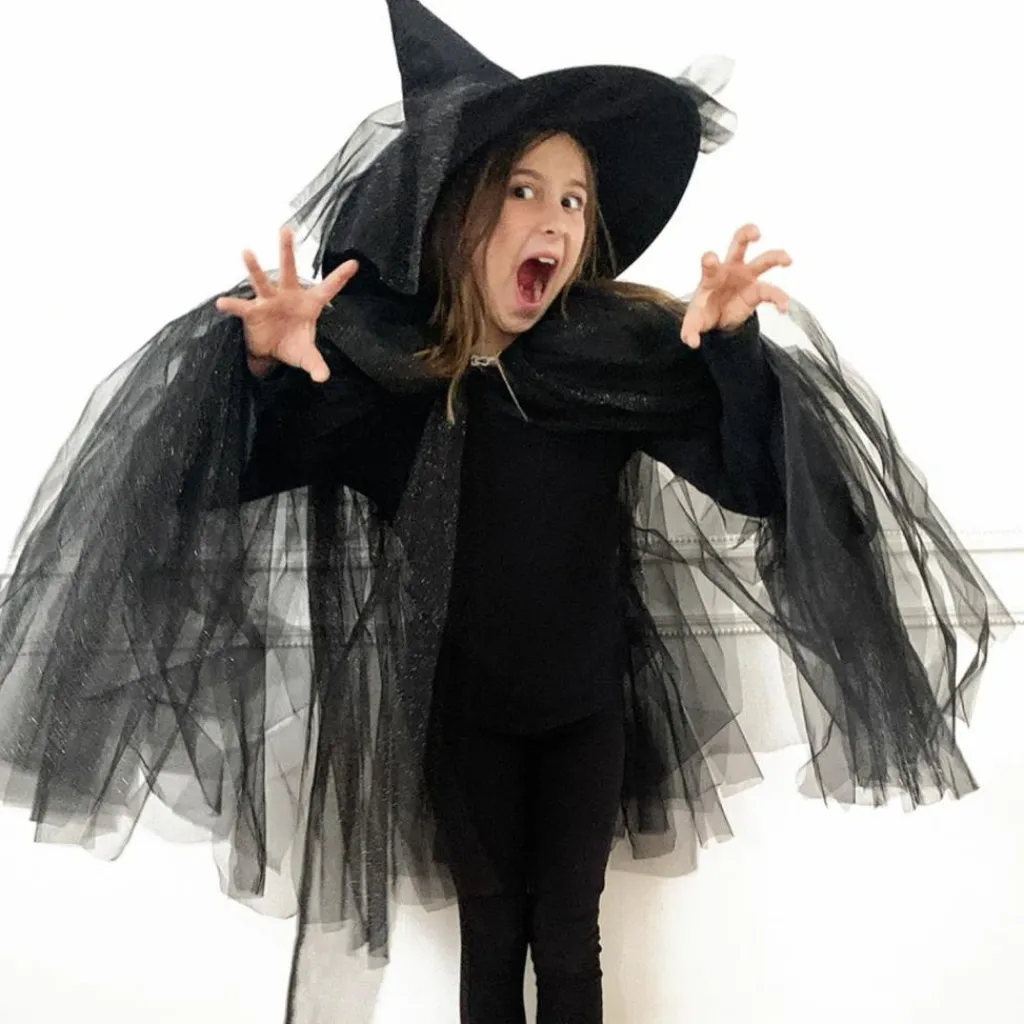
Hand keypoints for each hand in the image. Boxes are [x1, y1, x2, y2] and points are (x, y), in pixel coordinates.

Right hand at [215, 226, 358, 382]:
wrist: (271, 351)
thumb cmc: (293, 344)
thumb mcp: (307, 356)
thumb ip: (316, 364)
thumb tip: (323, 378)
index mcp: (309, 303)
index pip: (328, 289)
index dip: (340, 277)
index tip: (354, 263)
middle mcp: (288, 296)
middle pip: (289, 270)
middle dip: (287, 251)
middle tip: (286, 229)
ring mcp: (269, 301)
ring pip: (262, 281)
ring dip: (254, 268)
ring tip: (246, 252)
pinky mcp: (252, 312)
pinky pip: (241, 307)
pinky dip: (232, 305)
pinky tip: (222, 304)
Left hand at [680, 224, 790, 348]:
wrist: (718, 319)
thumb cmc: (704, 312)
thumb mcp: (694, 323)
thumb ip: (690, 331)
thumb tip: (692, 342)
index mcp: (711, 275)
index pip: (710, 263)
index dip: (710, 260)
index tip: (710, 259)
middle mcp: (730, 269)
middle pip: (739, 244)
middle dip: (746, 234)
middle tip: (755, 233)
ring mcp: (747, 277)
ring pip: (764, 260)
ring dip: (776, 257)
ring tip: (787, 260)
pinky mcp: (758, 291)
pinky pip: (772, 292)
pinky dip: (779, 300)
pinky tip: (784, 309)